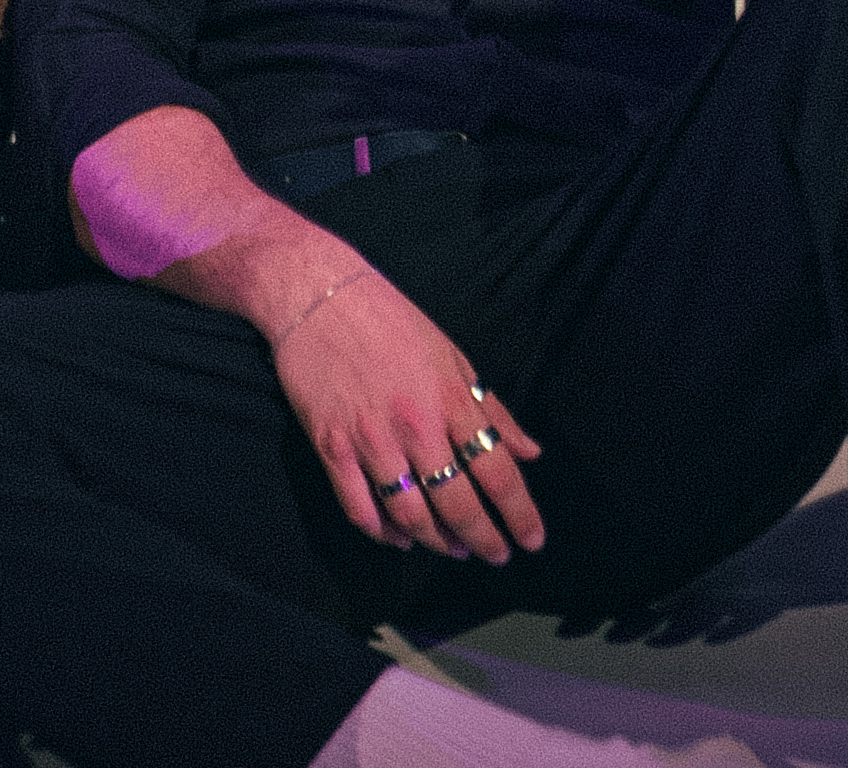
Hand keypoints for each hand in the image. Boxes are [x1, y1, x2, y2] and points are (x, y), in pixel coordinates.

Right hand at [265, 265, 546, 566]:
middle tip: (494, 555)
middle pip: (457, 503)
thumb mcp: (451, 355)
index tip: (531, 540)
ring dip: (436, 541)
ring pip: (410, 514)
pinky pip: (360, 508)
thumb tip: (530, 452)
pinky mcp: (331, 446)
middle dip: (483, 539)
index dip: (519, 514)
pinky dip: (383, 533)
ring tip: (452, 549)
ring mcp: (370, 438)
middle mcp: (414, 424)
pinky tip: (400, 538)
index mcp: (450, 398)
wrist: (316, 292)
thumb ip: (491, 408)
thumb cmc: (389, 319)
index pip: (497, 471)